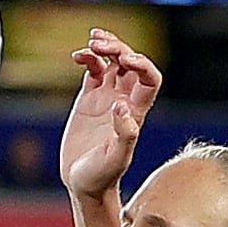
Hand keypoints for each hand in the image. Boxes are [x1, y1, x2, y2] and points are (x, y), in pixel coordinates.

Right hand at [59, 27, 160, 202]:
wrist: (84, 183)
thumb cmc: (102, 176)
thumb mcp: (116, 158)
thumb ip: (125, 133)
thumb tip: (121, 105)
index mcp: (137, 112)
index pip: (149, 78)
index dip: (141, 64)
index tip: (124, 60)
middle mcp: (125, 100)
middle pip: (130, 63)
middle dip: (119, 48)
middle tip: (100, 45)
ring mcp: (107, 97)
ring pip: (112, 61)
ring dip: (105, 47)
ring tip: (91, 42)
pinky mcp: (89, 98)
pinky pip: (92, 70)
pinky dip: (87, 58)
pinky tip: (77, 55)